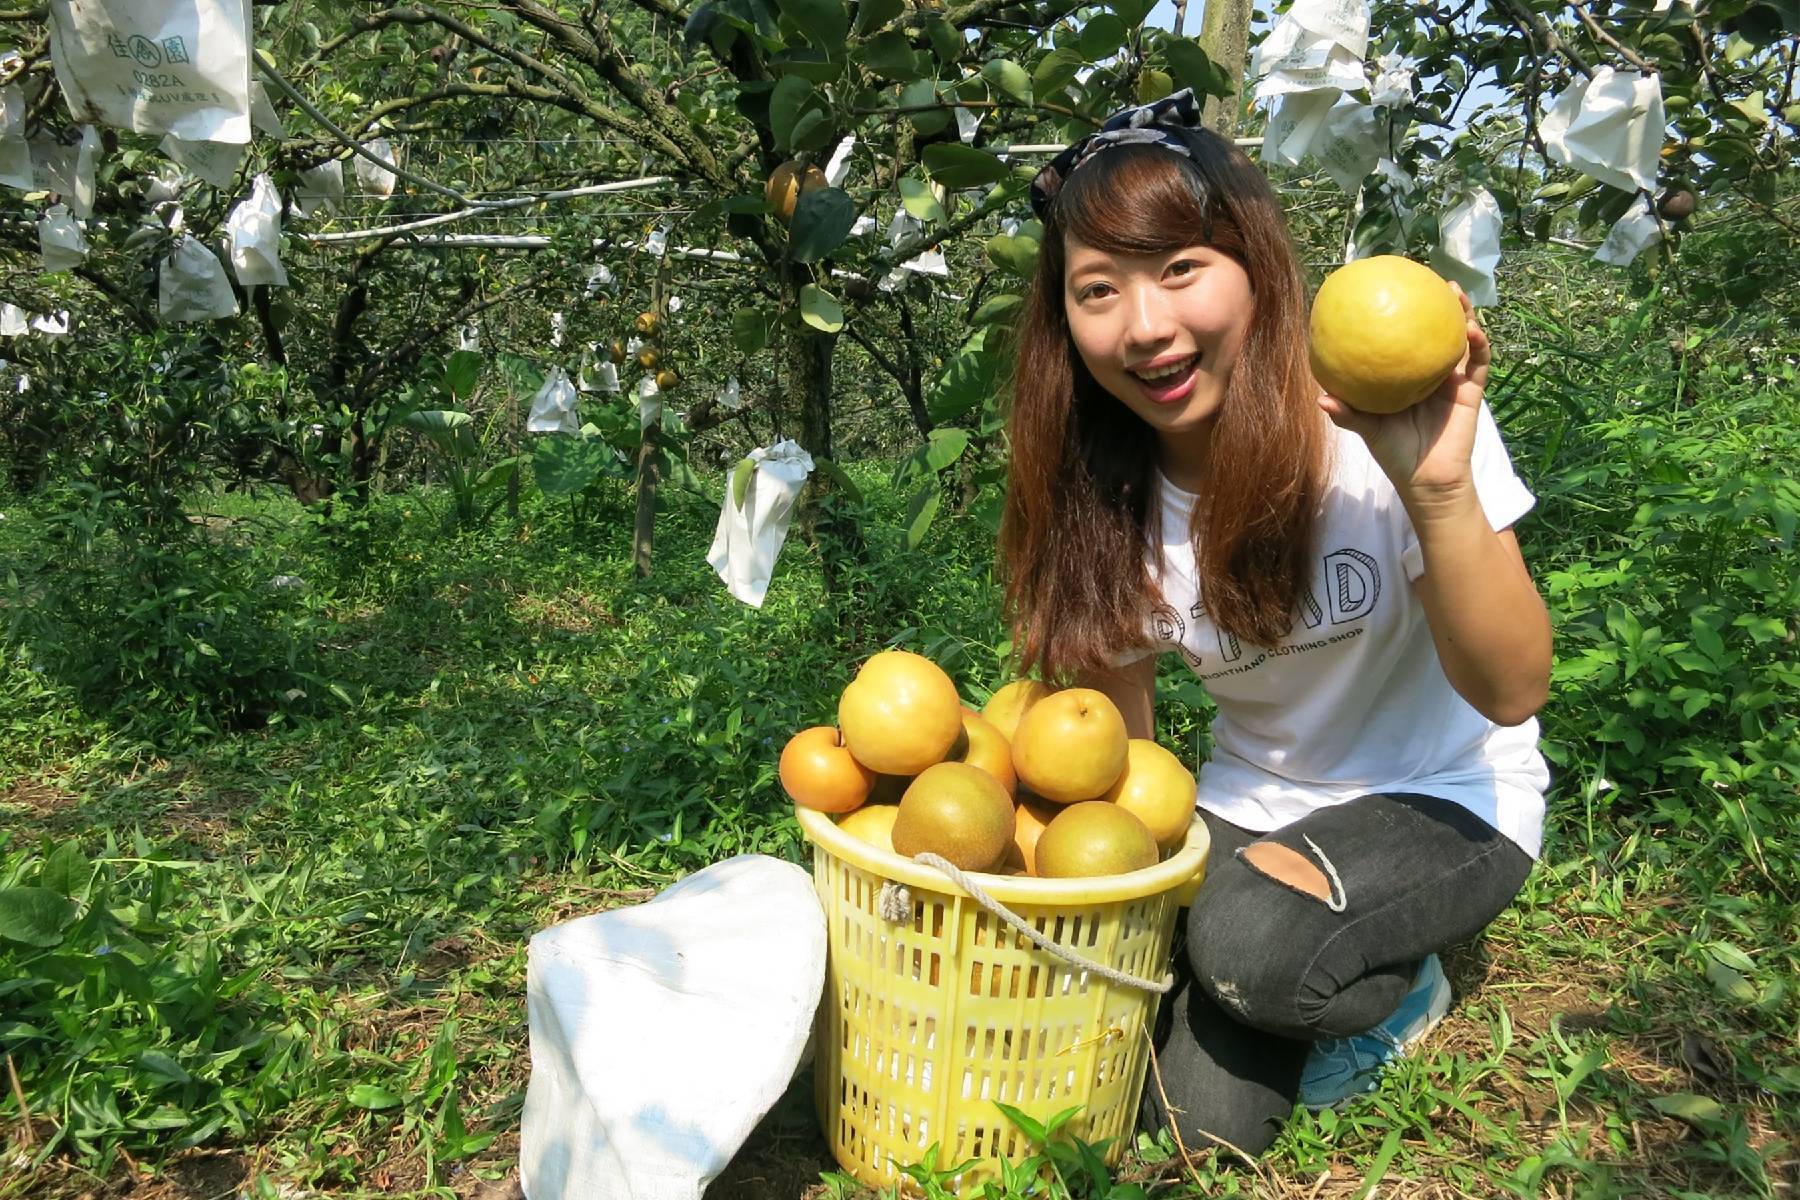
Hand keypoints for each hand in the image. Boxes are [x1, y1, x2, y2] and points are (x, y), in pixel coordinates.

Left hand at [1317, 282, 1488, 505]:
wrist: (1426, 481)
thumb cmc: (1394, 453)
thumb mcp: (1367, 429)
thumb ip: (1348, 413)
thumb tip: (1321, 398)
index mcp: (1407, 375)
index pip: (1405, 339)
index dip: (1402, 316)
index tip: (1392, 290)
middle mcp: (1431, 372)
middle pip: (1436, 330)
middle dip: (1435, 303)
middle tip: (1427, 278)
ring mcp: (1453, 379)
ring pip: (1462, 338)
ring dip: (1462, 313)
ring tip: (1453, 292)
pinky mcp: (1471, 390)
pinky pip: (1478, 362)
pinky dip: (1478, 343)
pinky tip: (1470, 329)